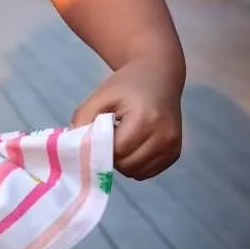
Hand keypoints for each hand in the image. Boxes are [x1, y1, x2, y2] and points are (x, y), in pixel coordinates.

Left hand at [70, 55, 182, 179]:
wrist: (159, 75)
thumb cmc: (127, 84)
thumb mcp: (101, 95)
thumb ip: (83, 118)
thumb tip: (73, 145)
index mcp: (146, 119)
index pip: (117, 150)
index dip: (101, 146)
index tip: (95, 133)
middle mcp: (165, 136)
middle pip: (127, 165)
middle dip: (111, 155)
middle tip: (108, 135)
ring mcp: (172, 146)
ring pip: (137, 173)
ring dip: (123, 162)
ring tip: (122, 137)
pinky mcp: (175, 153)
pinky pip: (147, 172)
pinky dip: (135, 164)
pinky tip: (133, 144)